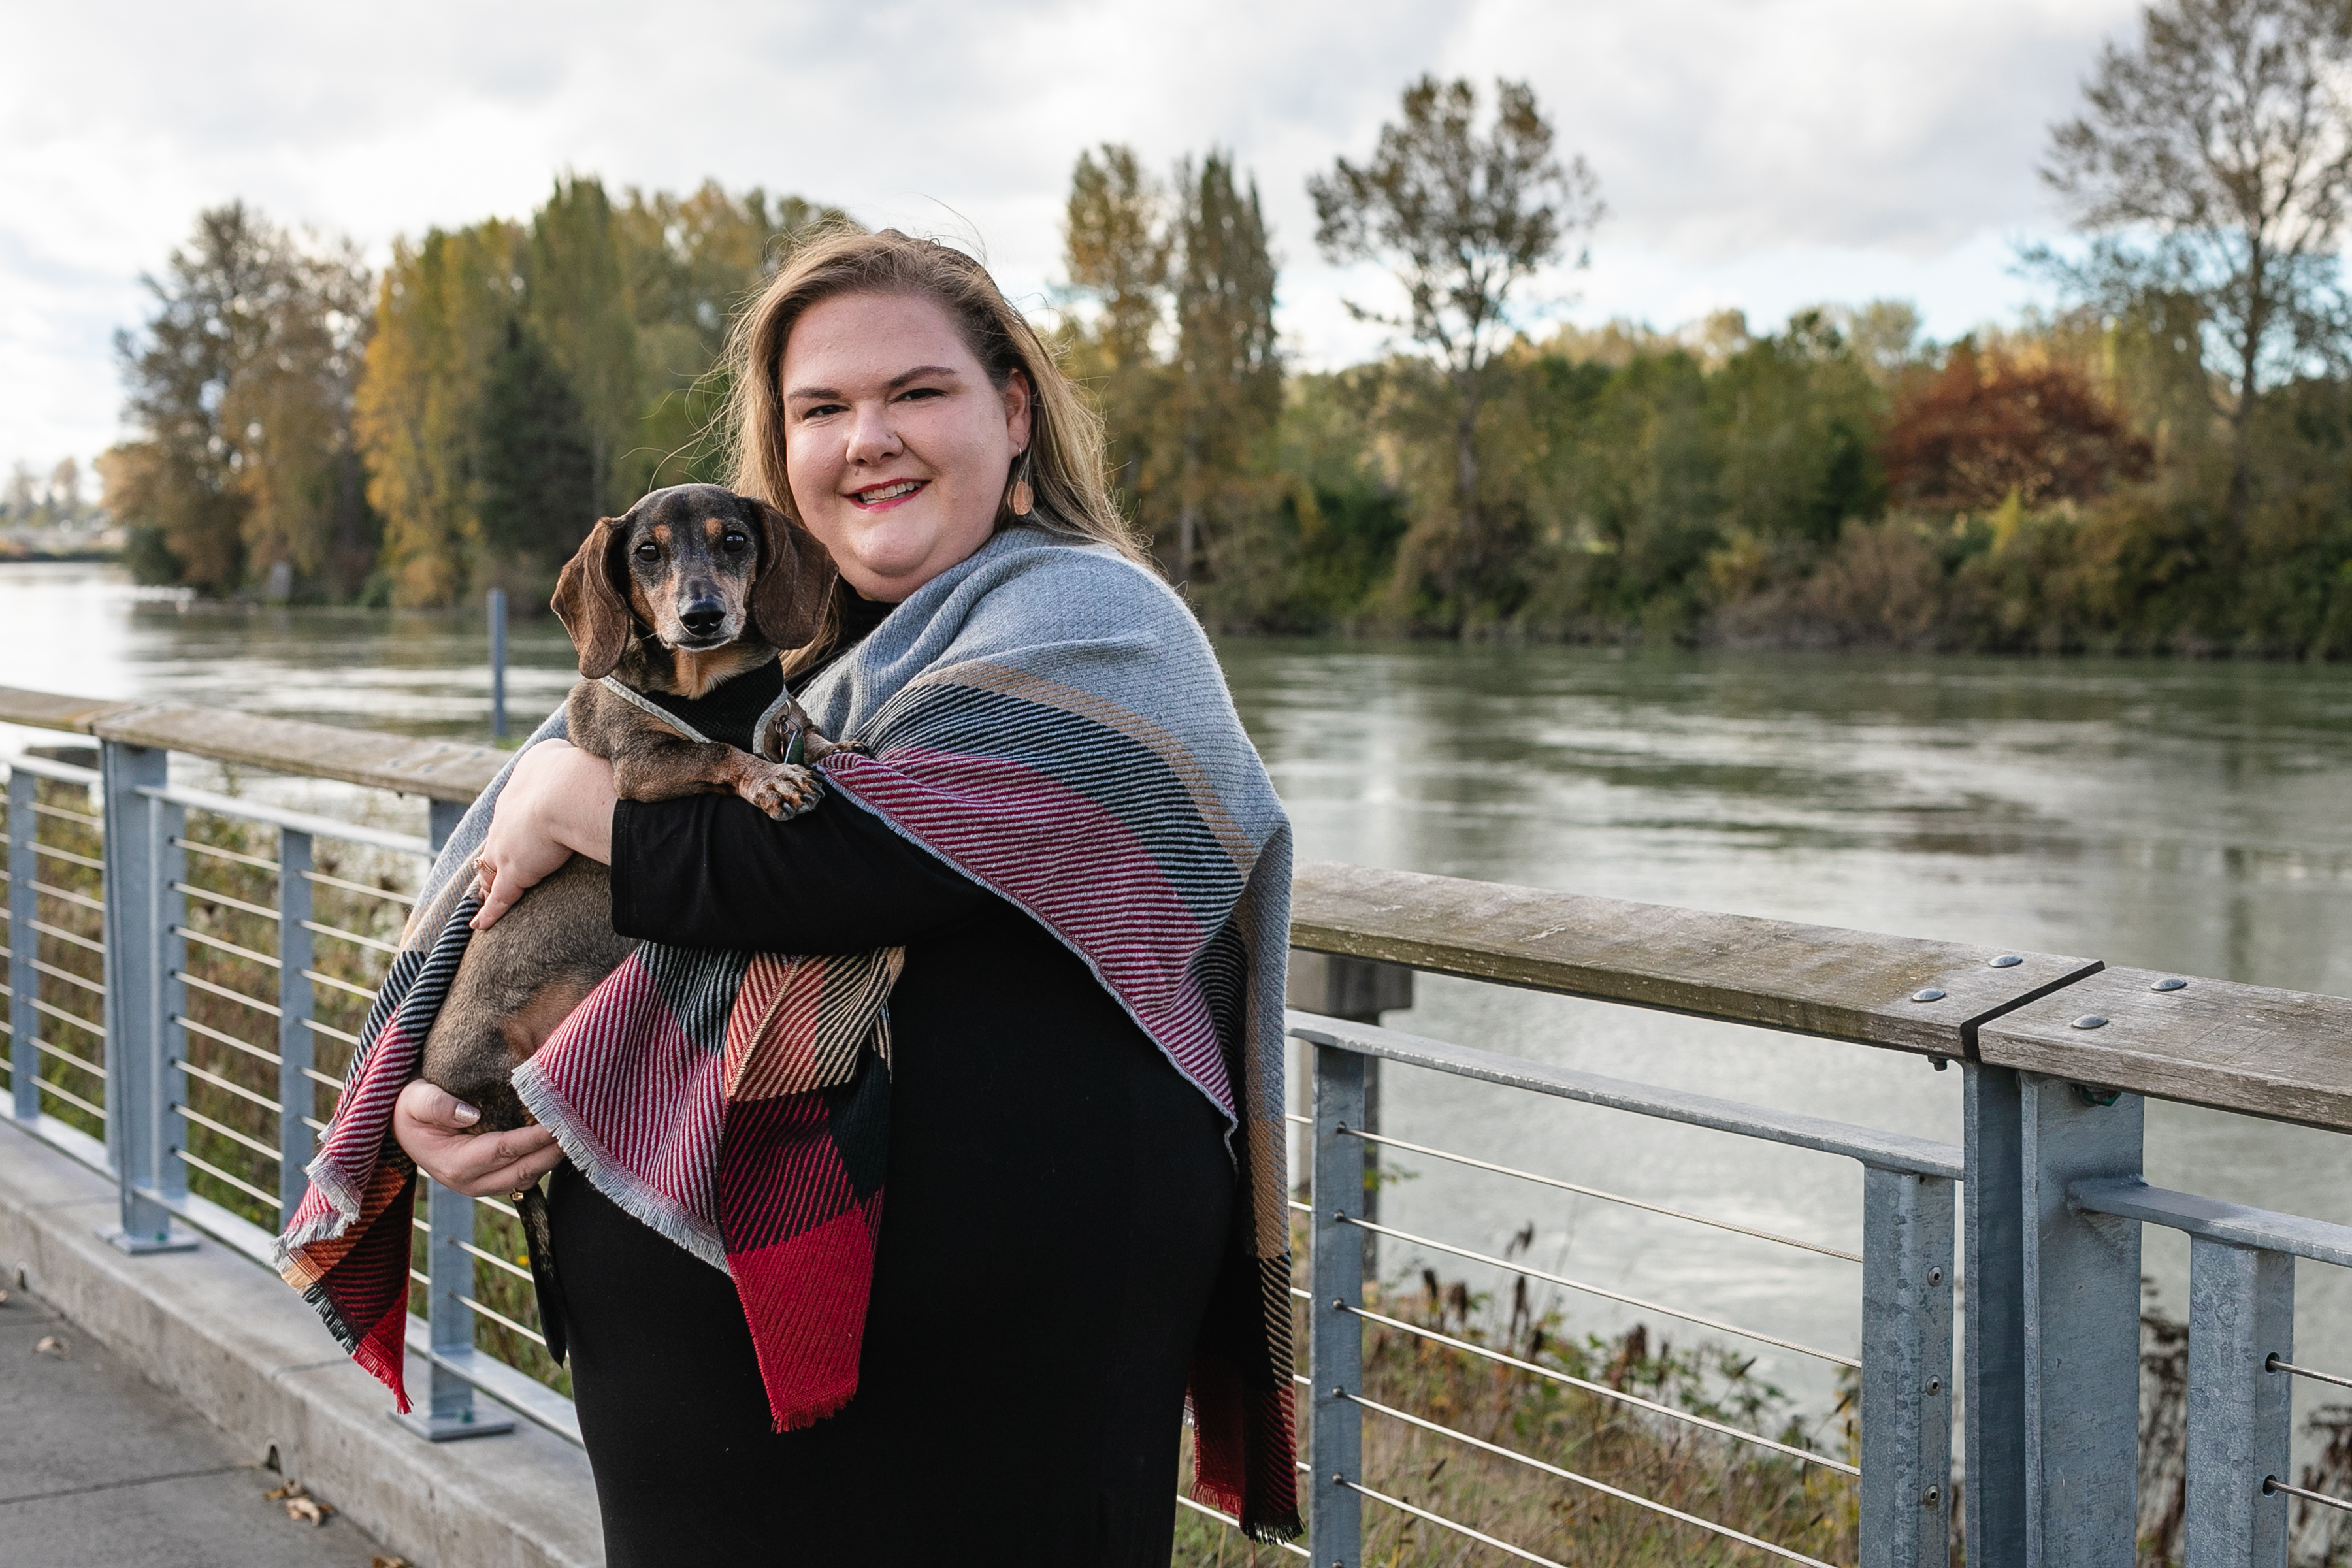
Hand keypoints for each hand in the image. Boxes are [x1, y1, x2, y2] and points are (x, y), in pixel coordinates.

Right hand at [391, 1079, 562, 1196]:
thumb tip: (470, 1114)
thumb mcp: (415, 1100)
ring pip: (529, 1177)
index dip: (535, 1137)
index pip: (505, 1150)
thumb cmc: (410, 1108)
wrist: (402, 1125)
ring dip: (553, 1158)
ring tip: (577, 1132)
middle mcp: (471, 1183)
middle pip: (524, 1170)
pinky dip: (544, 1160)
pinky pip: (525, 1175)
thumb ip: (438, 1105)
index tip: (559, 1120)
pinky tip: (560, 1140)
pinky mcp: (492, 1181)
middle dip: (554, 1151)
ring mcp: (483, 1185)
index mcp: (455, 1165)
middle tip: (581, 1126)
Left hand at [471, 739, 615, 928]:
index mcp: (518, 792)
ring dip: (488, 884)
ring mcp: (506, 848)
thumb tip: (581, 756)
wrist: (566, 791)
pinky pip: (499, 898)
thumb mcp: (561, 754)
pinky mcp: (515, 873)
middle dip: (493, 856)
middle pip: (495, 843)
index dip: (513, 827)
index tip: (516, 833)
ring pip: (492, 871)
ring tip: (484, 894)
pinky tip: (479, 924)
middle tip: (490, 867)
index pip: (511, 814)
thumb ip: (566, 758)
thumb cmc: (571, 769)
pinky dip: (489, 913)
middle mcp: (505, 820)